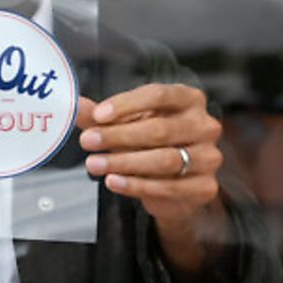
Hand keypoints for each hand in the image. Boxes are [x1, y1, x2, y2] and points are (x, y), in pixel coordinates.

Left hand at [78, 83, 223, 223]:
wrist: (173, 185)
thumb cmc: (150, 143)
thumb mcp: (125, 123)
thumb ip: (101, 115)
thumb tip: (74, 105)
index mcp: (189, 100)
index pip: (158, 95)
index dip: (125, 104)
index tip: (98, 115)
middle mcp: (205, 126)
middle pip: (160, 129)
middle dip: (118, 136)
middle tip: (88, 141)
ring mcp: (209, 157)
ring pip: (164, 159)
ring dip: (124, 162)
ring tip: (95, 164)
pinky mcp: (206, 187)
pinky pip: (169, 186)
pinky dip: (137, 185)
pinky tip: (114, 181)